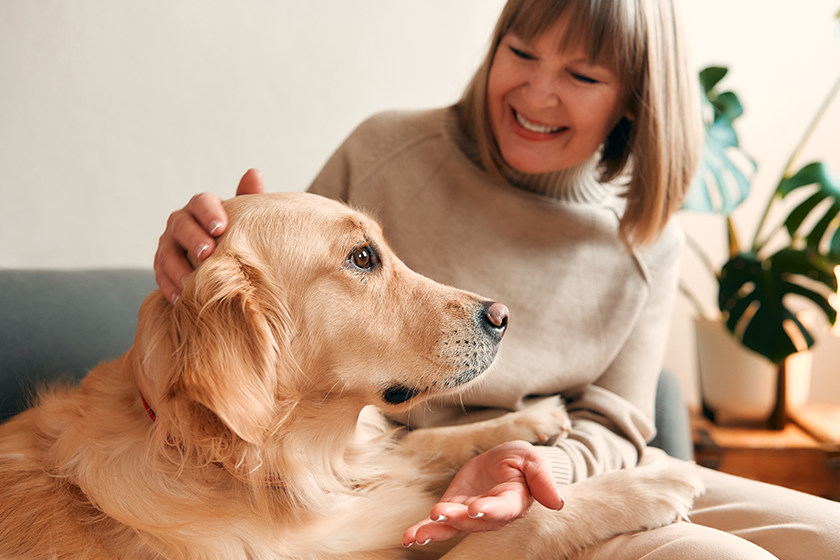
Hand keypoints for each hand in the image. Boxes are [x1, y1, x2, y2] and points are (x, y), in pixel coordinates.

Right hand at [154, 169, 264, 302]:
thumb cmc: (236, 234)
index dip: (209, 213)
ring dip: (178, 267)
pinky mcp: (162, 267)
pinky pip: (160, 276)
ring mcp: (168, 244)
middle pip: (181, 226)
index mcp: (201, 207)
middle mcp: (180, 222)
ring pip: (166, 253)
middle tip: (207, 253)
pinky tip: (179, 298)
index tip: (221, 227)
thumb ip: (248, 198)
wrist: (223, 261)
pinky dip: (169, 286)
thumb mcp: (244, 218)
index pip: (201, 202)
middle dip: (193, 239)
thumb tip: (254, 173)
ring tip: (191, 281)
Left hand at [402, 441, 563, 547]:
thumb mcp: (531, 460)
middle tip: (440, 513)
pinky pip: (438, 524)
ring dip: (437, 529)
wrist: (502, 461)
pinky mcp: (454, 510)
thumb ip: (542, 479)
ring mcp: (471, 516)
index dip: (490, 510)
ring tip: (419, 533)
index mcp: (513, 501)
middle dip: (457, 518)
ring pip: (454, 526)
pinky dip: (423, 530)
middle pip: (474, 521)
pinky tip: (409, 538)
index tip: (476, 509)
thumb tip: (558, 502)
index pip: (502, 508)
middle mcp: (491, 515)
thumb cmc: (520, 461)